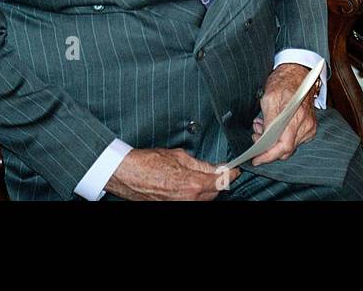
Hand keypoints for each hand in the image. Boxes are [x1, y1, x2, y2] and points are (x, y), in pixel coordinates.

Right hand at [104, 147, 233, 200]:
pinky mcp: (172, 207)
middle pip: (214, 193)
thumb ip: (200, 164)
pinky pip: (191, 202)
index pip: (221, 182)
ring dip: (206, 189)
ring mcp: (180, 205)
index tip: (236, 170)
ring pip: (203, 199)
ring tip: (202, 177)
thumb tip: (215, 167)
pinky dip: (194, 194)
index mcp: (193, 184)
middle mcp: (188, 199)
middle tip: (218, 170)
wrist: (127, 175)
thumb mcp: (179, 156)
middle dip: (218, 182)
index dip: (231, 174)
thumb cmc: (147, 163)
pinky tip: (190, 185)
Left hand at [251, 63, 318, 165]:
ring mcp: (310, 126)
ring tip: (262, 126)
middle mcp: (306, 123)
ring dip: (273, 141)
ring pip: (289, 146)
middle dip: (268, 147)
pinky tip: (273, 126)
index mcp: (296, 116)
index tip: (257, 159)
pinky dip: (281, 137)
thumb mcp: (269, 99)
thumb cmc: (283, 82)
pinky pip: (294, 140)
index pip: (284, 146)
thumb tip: (263, 140)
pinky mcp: (310, 127)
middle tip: (255, 135)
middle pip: (286, 149)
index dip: (269, 156)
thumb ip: (268, 122)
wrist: (298, 73)